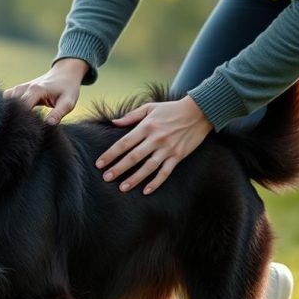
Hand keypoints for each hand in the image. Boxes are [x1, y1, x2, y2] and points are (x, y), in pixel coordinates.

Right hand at [3, 58, 87, 124]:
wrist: (64, 73)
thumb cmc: (68, 88)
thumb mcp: (68, 102)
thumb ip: (58, 113)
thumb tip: (49, 125)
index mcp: (36, 90)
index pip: (23, 108)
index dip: (24, 121)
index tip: (30, 130)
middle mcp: (24, 88)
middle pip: (13, 107)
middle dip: (18, 119)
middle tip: (25, 130)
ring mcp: (19, 88)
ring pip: (7, 103)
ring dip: (12, 113)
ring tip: (22, 122)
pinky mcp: (17, 90)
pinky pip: (7, 99)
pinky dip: (10, 108)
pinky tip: (18, 116)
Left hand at [96, 96, 211, 194]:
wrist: (200, 112)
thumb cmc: (171, 109)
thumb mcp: (150, 107)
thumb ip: (131, 116)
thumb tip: (113, 123)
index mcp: (146, 126)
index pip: (124, 143)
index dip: (111, 154)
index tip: (99, 164)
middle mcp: (156, 139)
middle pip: (133, 157)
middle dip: (118, 168)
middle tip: (106, 178)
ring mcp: (167, 149)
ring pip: (148, 167)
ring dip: (135, 178)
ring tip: (122, 188)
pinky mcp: (178, 156)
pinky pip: (165, 172)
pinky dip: (156, 182)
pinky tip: (146, 190)